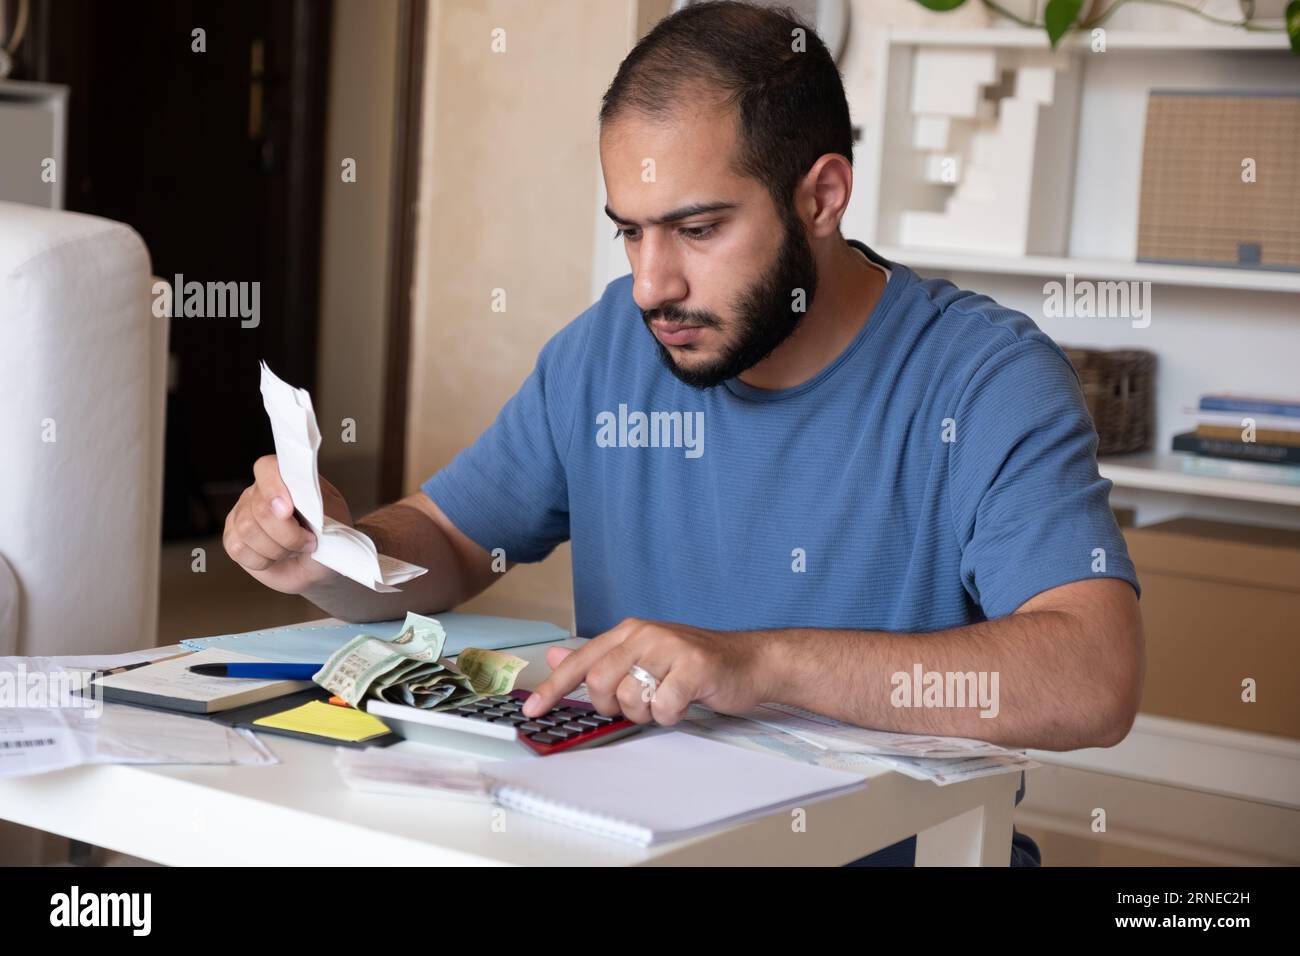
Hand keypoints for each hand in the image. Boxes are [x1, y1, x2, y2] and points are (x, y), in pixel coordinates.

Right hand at [222, 455, 352, 593]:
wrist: (320, 562)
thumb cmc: (327, 534)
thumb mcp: (333, 514)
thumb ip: (316, 504)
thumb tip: (292, 505)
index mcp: (283, 478)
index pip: (267, 469)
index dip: (274, 488)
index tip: (288, 510)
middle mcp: (257, 493)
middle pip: (260, 509)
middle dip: (288, 534)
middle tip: (308, 541)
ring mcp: (241, 515)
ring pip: (248, 530)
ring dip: (278, 549)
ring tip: (293, 549)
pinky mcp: (233, 539)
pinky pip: (239, 549)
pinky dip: (264, 560)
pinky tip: (276, 557)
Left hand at [521, 618, 773, 724]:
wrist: (751, 662)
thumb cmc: (696, 665)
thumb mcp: (645, 658)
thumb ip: (602, 660)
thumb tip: (554, 657)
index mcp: (630, 631)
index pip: (581, 661)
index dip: (553, 687)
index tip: (533, 710)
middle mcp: (646, 634)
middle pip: (599, 683)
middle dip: (614, 705)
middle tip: (640, 703)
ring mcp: (670, 648)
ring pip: (630, 699)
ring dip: (647, 713)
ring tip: (667, 698)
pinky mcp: (693, 667)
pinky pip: (663, 707)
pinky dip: (672, 715)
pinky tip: (686, 701)